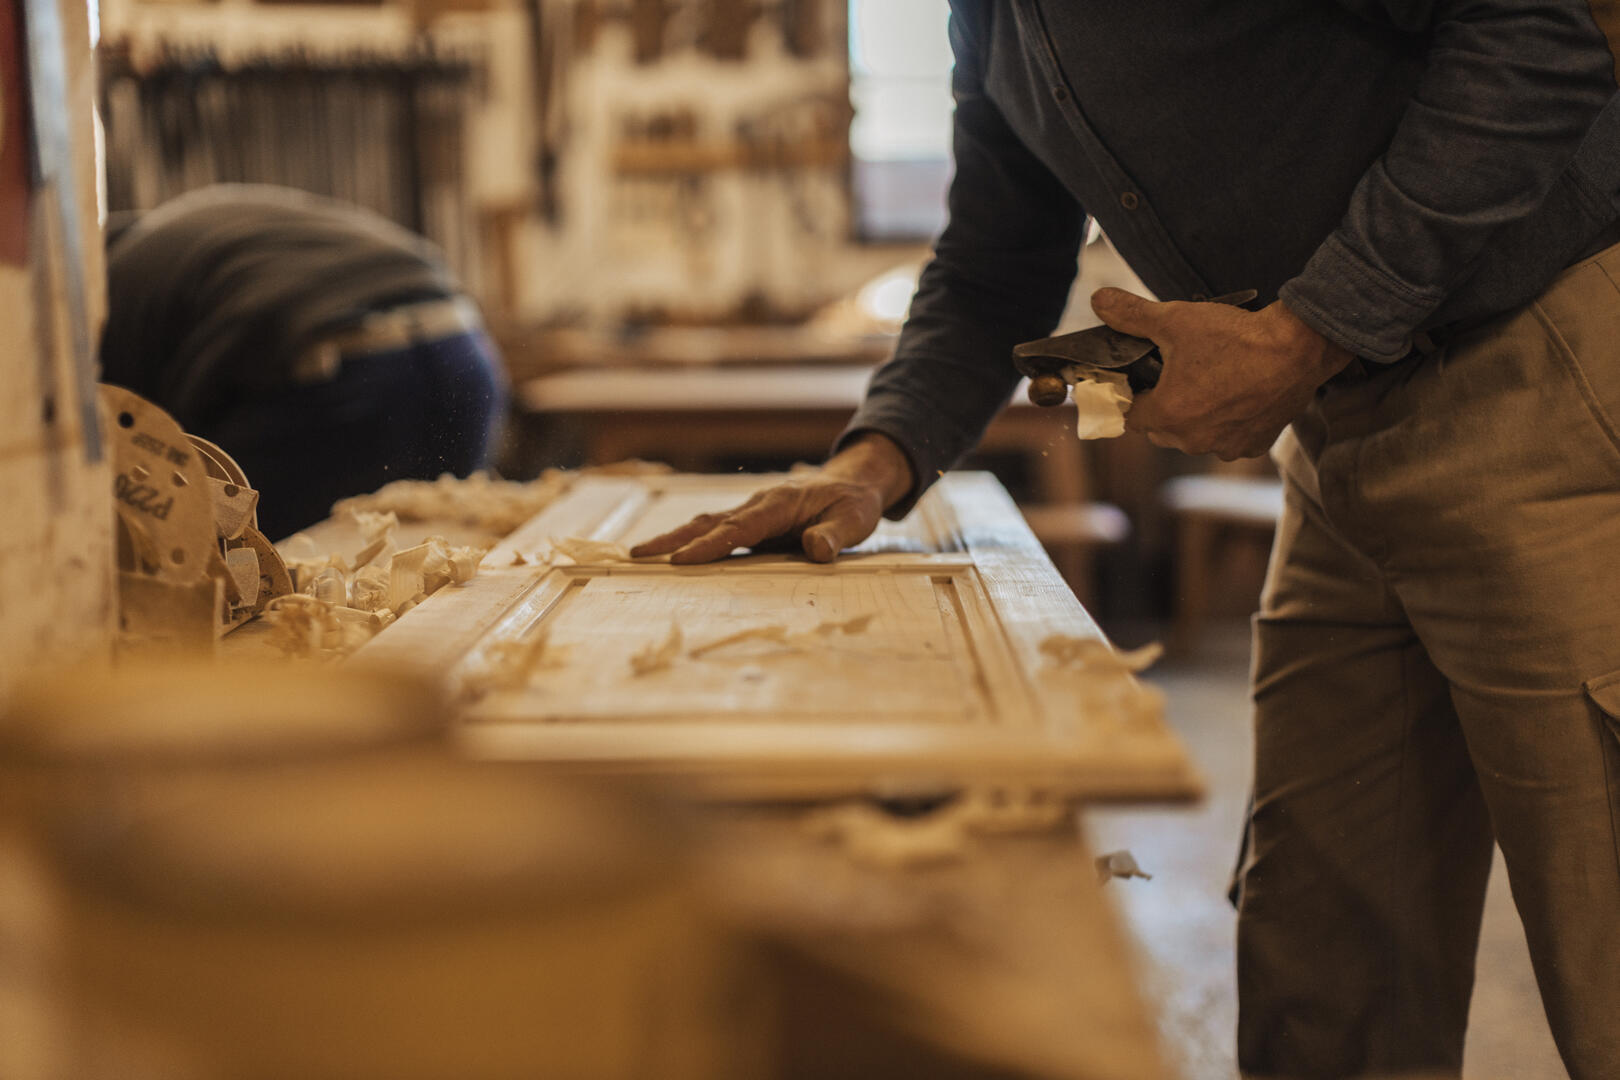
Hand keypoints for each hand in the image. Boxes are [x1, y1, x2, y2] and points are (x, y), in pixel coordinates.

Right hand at [629, 433, 914, 563]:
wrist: (853, 484)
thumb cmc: (853, 504)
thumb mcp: (854, 520)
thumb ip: (834, 535)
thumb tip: (816, 549)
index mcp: (779, 504)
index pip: (738, 528)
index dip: (709, 545)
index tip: (681, 560)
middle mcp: (758, 505)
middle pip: (709, 523)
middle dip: (672, 539)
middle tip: (638, 556)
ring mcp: (752, 513)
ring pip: (706, 525)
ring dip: (674, 539)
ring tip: (641, 556)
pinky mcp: (752, 523)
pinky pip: (716, 531)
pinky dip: (690, 541)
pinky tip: (671, 555)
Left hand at [1090, 289, 1353, 459]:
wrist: (1299, 347)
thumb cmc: (1235, 336)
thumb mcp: (1176, 319)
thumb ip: (1131, 315)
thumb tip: (1098, 299)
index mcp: (1167, 416)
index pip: (1131, 417)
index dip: (1134, 396)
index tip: (1144, 378)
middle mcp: (1193, 441)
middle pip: (1161, 429)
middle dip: (1163, 406)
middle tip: (1179, 374)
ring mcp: (1225, 447)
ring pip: (1195, 436)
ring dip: (1196, 417)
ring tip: (1210, 382)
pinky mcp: (1254, 445)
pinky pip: (1228, 439)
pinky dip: (1227, 423)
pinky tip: (1236, 395)